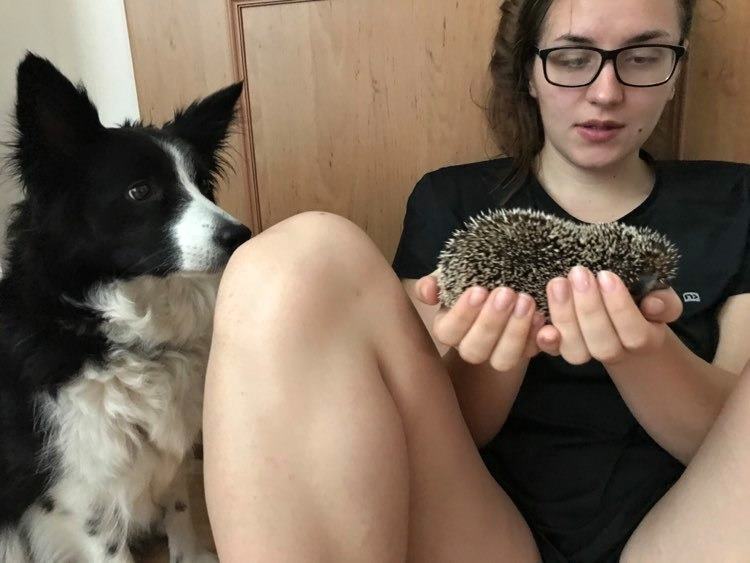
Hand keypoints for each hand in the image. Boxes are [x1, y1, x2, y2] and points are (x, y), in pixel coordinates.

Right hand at [416, 271, 544, 370]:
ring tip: (527, 301)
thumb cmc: (475, 275)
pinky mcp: (527, 351)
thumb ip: (437, 281)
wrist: (509, 276)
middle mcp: (473, 346)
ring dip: (515, 332)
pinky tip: (543, 319)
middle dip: (491, 323)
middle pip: (475, 351)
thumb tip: (428, 289)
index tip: (478, 290)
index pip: (448, 332)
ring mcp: (500, 353)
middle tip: (507, 293)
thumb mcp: (454, 273)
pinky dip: (539, 338)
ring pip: (503, 360)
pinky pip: (534, 353)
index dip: (462, 315)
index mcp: (450, 329)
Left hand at [536, 266, 683, 364]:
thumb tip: (653, 305)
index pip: (634, 334)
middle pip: (602, 343)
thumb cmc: (640, 300)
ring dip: (564, 316)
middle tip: (579, 273)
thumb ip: (665, 301)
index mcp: (643, 339)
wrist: (619, 321)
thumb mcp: (659, 296)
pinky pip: (551, 350)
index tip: (606, 275)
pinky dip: (543, 337)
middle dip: (589, 307)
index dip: (619, 307)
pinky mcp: (562, 347)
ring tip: (558, 283)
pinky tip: (537, 314)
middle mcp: (614, 352)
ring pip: (574, 349)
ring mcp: (586, 352)